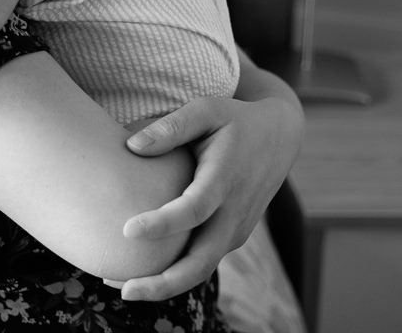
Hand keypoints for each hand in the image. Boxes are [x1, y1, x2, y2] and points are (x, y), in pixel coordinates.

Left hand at [115, 81, 302, 300]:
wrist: (279, 138)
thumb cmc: (234, 120)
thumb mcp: (206, 111)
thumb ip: (171, 126)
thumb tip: (131, 146)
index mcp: (225, 178)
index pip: (195, 209)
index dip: (162, 224)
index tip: (126, 230)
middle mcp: (234, 211)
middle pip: (202, 261)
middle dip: (163, 282)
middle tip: (123, 290)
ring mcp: (236, 229)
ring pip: (202, 269)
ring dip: (166, 285)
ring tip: (123, 287)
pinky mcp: (233, 236)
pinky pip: (204, 261)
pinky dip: (176, 273)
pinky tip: (144, 272)